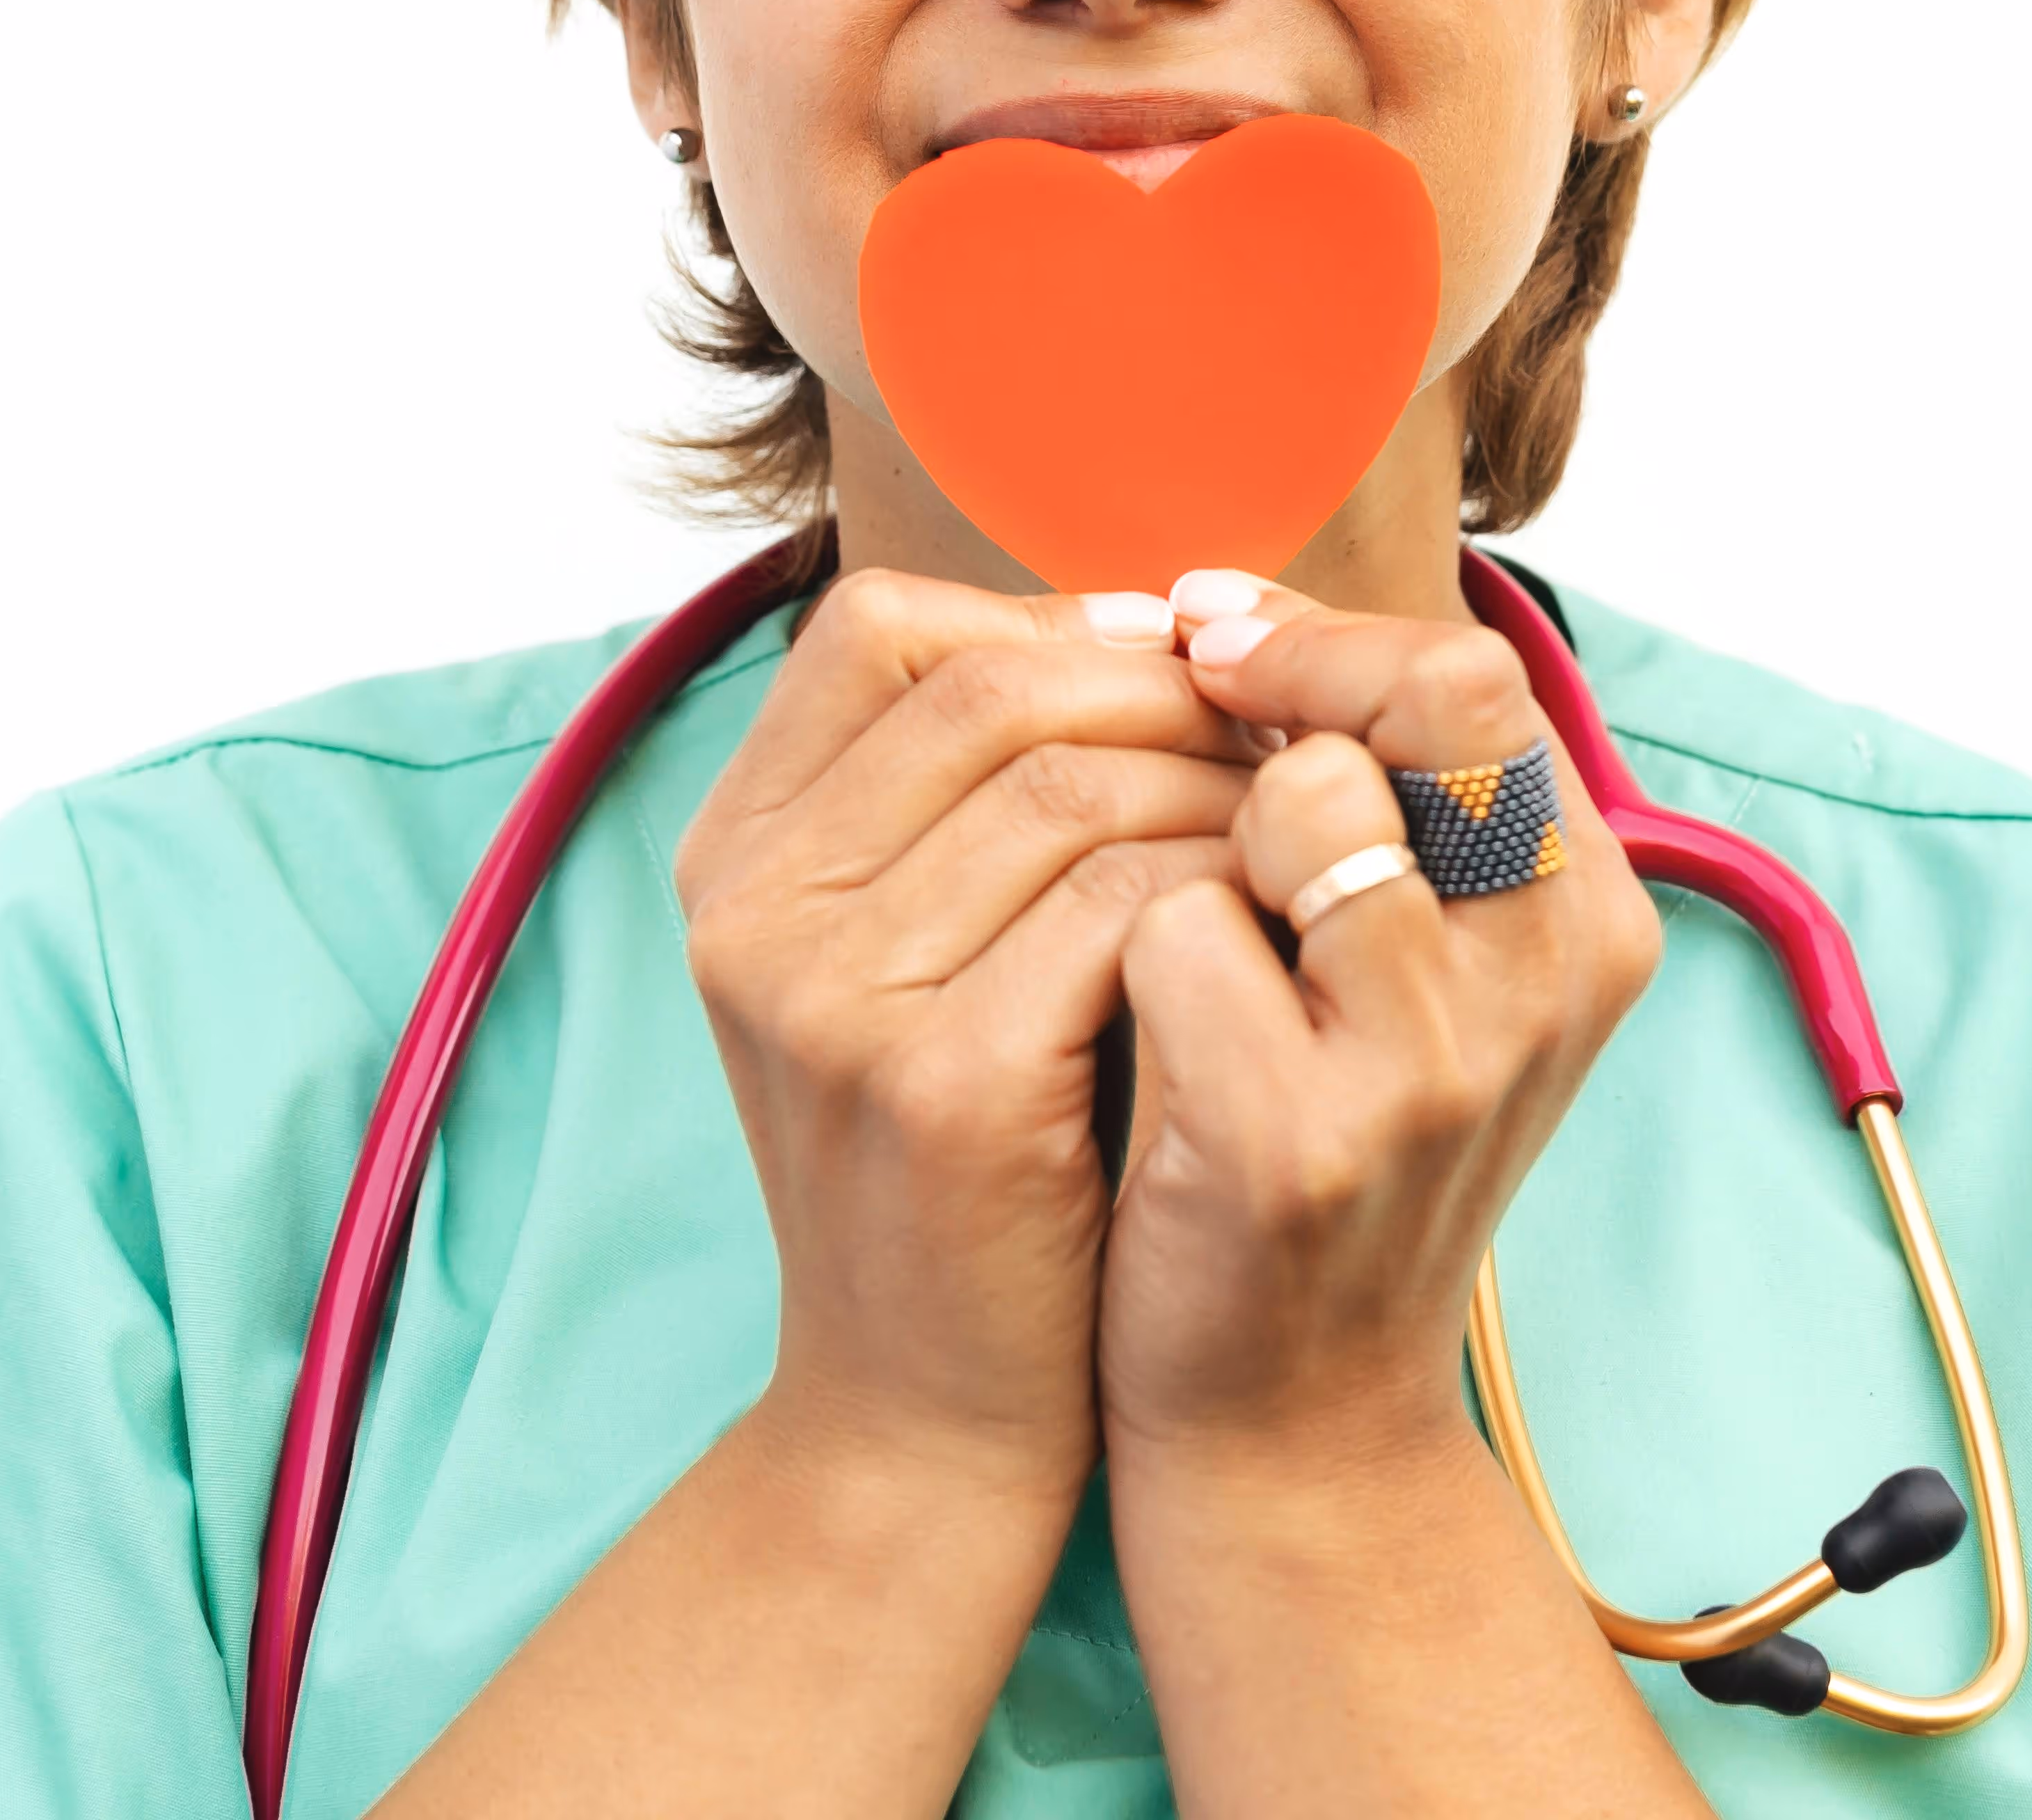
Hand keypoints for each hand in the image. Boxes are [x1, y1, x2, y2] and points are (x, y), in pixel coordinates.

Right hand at [672, 568, 1255, 1495]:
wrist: (922, 1415)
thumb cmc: (969, 1157)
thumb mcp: (914, 958)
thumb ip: (973, 798)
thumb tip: (1162, 620)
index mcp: (733, 854)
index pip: (877, 628)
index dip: (1047, 616)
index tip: (1176, 657)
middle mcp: (752, 908)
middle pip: (991, 689)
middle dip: (1166, 688)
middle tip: (1283, 725)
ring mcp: (831, 996)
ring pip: (1075, 783)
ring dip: (1217, 783)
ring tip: (1298, 820)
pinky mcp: (939, 1084)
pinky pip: (1123, 904)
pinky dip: (1225, 889)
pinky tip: (1281, 919)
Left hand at [1095, 577, 1667, 1472]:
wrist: (1286, 1419)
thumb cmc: (1312, 1141)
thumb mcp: (1399, 970)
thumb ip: (1373, 802)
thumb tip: (1215, 607)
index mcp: (1588, 916)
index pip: (1481, 677)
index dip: (1330, 634)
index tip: (1209, 634)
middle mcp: (1548, 981)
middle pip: (1433, 701)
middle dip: (1284, 680)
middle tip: (1176, 697)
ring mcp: (1439, 1063)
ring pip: (1300, 799)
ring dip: (1196, 822)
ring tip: (1164, 904)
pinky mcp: (1307, 1136)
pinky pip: (1178, 928)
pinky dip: (1123, 951)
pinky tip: (1119, 1025)